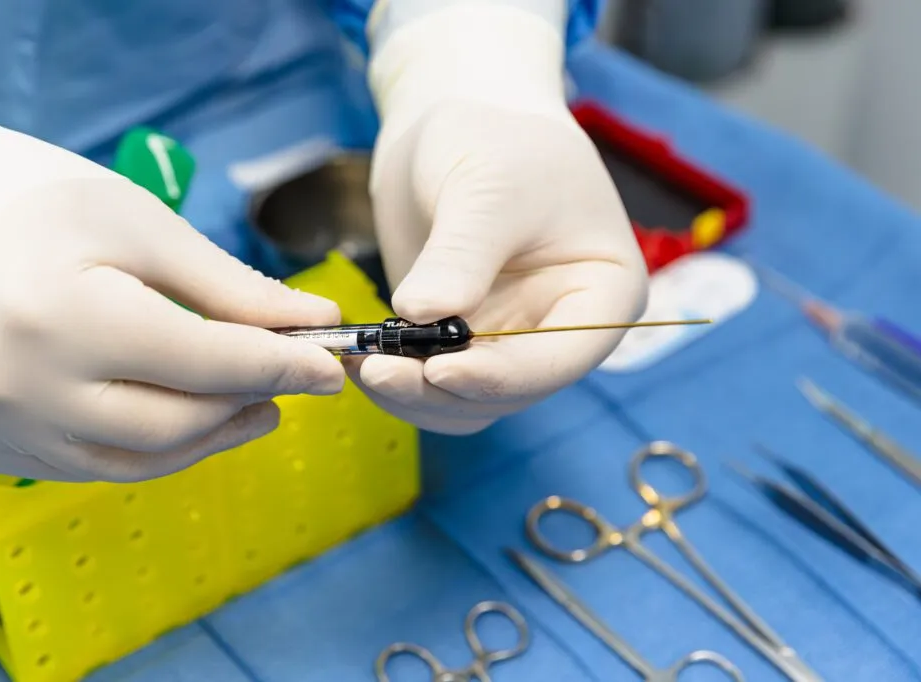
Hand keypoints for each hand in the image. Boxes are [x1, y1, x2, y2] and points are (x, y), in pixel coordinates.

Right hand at [0, 117, 343, 481]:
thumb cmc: (37, 204)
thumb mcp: (140, 226)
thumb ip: (230, 288)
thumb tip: (314, 325)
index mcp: (56, 313)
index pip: (201, 361)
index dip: (280, 366)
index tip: (330, 366)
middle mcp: (15, 384)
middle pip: (172, 424)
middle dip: (249, 403)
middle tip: (296, 383)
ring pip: (136, 461)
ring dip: (209, 438)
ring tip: (254, 406)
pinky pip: (92, 467)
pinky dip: (153, 448)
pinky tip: (187, 418)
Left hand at [346, 100, 647, 433]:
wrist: (454, 124)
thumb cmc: (496, 137)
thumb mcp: (486, 187)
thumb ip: (462, 255)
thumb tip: (421, 314)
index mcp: (602, 293)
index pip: (561, 358)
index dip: (502, 375)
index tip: (439, 370)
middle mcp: (561, 329)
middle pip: (510, 391)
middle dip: (443, 390)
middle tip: (378, 369)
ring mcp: (510, 340)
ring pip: (468, 402)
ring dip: (415, 395)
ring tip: (362, 363)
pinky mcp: (462, 341)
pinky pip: (433, 384)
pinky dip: (401, 381)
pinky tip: (364, 357)